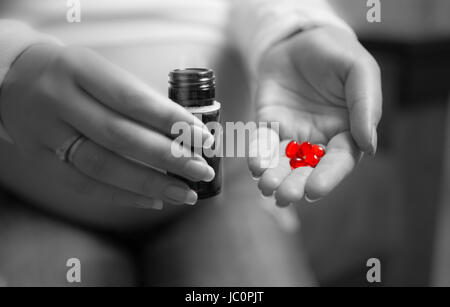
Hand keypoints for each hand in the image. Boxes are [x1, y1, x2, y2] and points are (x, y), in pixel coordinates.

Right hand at [0, 44, 214, 207]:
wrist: (14, 79)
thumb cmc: (72, 76)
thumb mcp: (100, 71)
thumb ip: (138, 99)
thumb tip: (186, 132)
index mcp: (79, 69)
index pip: (132, 100)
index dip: (171, 121)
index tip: (203, 138)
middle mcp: (58, 100)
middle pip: (121, 136)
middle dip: (169, 157)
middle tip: (201, 171)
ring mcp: (45, 133)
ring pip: (103, 165)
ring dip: (151, 183)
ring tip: (185, 192)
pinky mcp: (40, 160)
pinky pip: (84, 185)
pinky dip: (123, 196)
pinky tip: (154, 199)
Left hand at [248, 26, 381, 205]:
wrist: (300, 38)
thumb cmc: (336, 54)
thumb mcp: (359, 70)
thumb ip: (366, 105)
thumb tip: (369, 145)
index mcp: (346, 132)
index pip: (338, 161)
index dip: (327, 177)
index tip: (313, 190)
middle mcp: (318, 139)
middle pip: (308, 169)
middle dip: (296, 184)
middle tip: (284, 196)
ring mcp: (292, 133)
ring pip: (283, 162)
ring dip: (274, 176)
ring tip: (266, 186)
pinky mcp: (269, 124)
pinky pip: (262, 142)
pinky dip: (258, 155)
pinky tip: (256, 165)